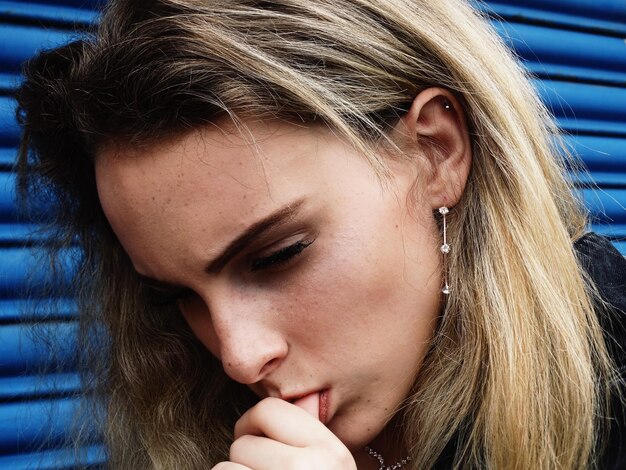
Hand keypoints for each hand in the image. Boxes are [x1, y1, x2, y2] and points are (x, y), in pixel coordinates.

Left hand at [211, 396, 355, 469]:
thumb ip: (311, 434)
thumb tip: (305, 395)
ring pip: (226, 467)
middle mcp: (309, 469)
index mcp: (331, 452)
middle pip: (244, 441)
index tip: (261, 443)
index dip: (255, 424)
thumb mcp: (332, 467)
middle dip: (247, 461)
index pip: (270, 409)